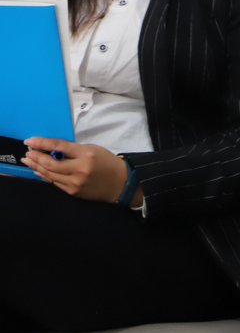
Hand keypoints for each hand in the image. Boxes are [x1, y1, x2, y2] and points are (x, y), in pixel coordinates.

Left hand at [22, 137, 136, 204]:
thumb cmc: (106, 163)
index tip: (29, 141)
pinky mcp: (72, 191)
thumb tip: (51, 150)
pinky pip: (54, 182)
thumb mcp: (93, 149)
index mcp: (86, 154)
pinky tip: (38, 171)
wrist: (120, 183)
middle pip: (50, 163)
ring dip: (36, 166)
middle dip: (36, 157)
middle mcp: (79, 169)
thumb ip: (73, 150)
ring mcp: (75, 182)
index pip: (59, 146)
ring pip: (49, 174)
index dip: (42, 143)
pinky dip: (44, 175)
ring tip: (28, 160)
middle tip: (27, 152)